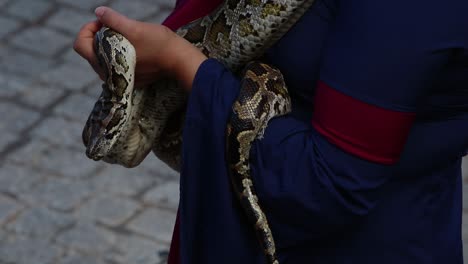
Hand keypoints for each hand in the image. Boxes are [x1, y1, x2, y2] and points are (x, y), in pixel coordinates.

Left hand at [73, 6, 206, 89]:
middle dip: (99, 36)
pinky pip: (116, 65)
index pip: (80, 44)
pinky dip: (119, 54)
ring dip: (109, 44)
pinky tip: (134, 47)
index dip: (88, 29)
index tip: (103, 22)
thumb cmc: (157, 44)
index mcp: (104, 62)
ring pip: (103, 58)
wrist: (179, 60)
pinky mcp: (130, 79)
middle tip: (114, 26)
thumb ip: (113, 20)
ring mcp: (119, 79)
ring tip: (125, 36)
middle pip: (91, 51)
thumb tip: (98, 12)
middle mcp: (107, 74)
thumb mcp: (134, 28)